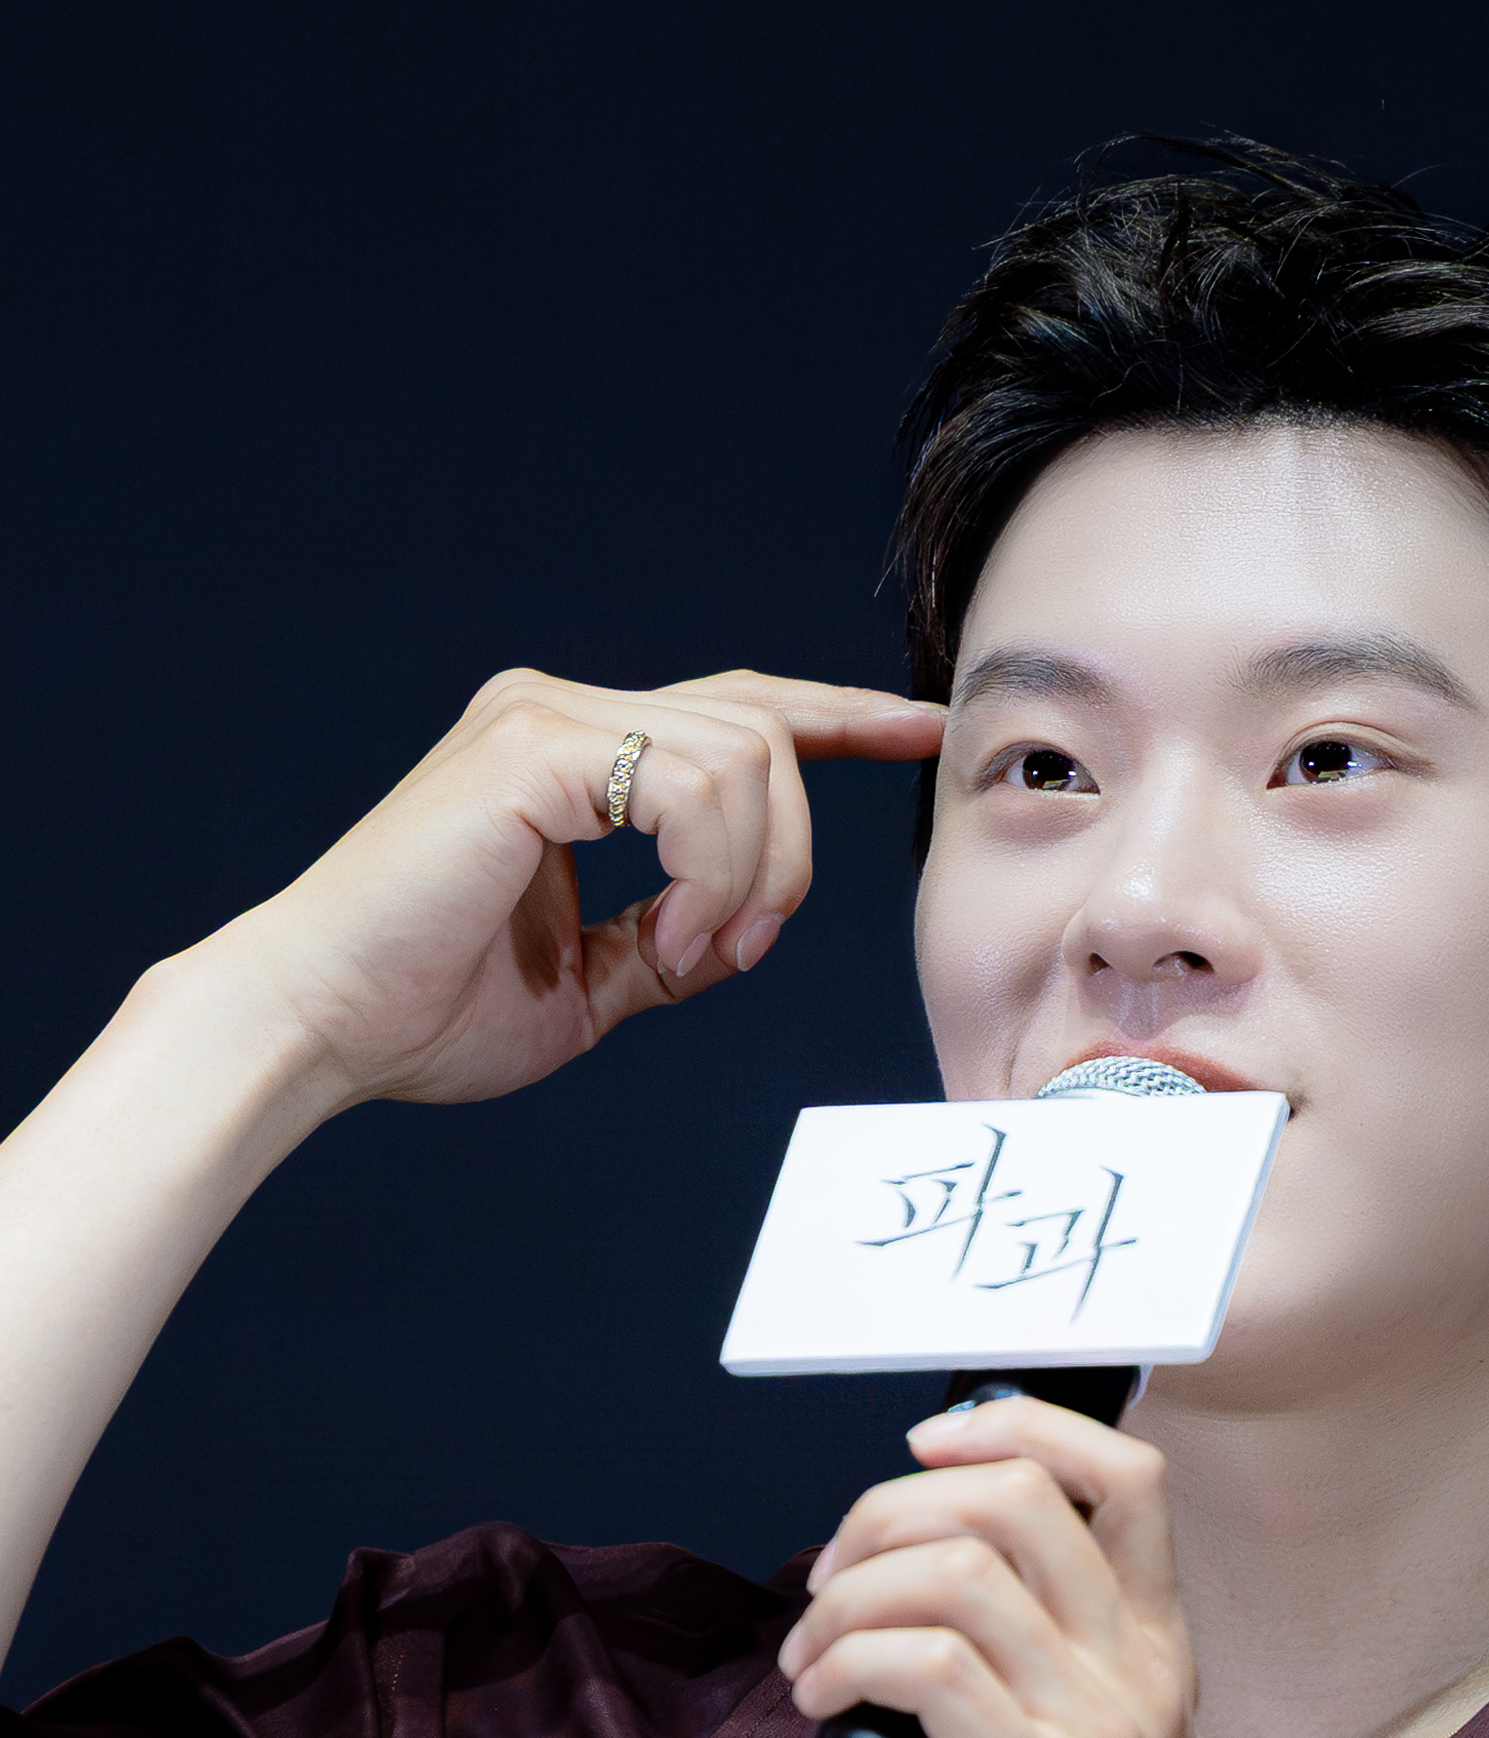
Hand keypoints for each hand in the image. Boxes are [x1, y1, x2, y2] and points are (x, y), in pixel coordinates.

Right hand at [190, 668, 942, 1114]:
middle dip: (792, 857)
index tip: (921, 729)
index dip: (839, 716)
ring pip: (746, 760)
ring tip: (680, 956)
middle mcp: (561, 711)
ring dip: (748, 881)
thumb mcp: (587, 985)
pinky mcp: (532, 746)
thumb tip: (743, 938)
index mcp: (575, 754)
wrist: (317, 1026)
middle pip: (763, 734)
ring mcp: (545, 715)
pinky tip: (663, 938)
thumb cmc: (422, 1011)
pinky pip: (695, 787)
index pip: (735, 711)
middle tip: (731, 953)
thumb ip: (670, 943)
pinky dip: (710, 875)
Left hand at [777, 1397, 1240, 1737]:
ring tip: (809, 1657)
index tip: (922, 1458)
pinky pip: (925, 1665)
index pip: (1127, 1472)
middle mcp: (1140, 1672)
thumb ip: (1040, 1672)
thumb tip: (913, 1591)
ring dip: (846, 1594)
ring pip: (955, 1571)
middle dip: (888, 1511)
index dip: (1012, 1428)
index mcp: (1158, 1650)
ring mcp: (1095, 1732)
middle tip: (828, 1584)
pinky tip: (818, 1701)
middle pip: (1016, 1497)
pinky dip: (845, 1659)